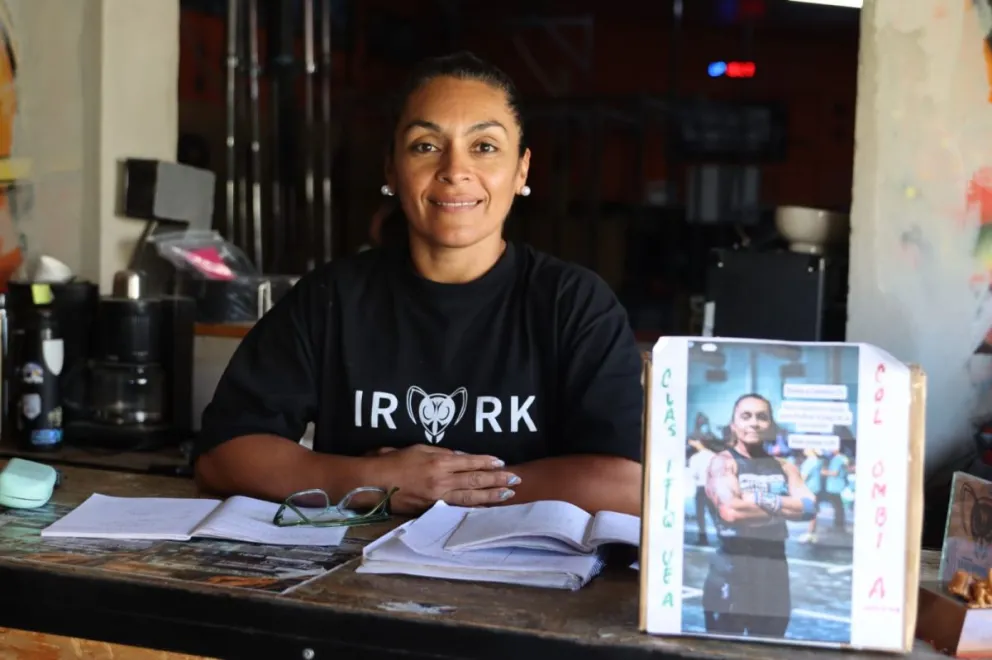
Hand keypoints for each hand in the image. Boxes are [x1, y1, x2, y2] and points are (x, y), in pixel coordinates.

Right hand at [370, 445, 518, 513]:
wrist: (372, 483)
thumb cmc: (392, 461)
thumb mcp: (418, 448)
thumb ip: (442, 452)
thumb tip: (461, 457)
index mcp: (438, 462)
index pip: (470, 462)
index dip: (487, 462)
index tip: (502, 462)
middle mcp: (442, 480)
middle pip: (475, 480)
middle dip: (497, 479)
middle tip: (515, 479)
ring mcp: (437, 498)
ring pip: (470, 497)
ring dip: (491, 496)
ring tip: (507, 494)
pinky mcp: (431, 510)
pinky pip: (456, 509)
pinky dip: (473, 508)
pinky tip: (485, 509)